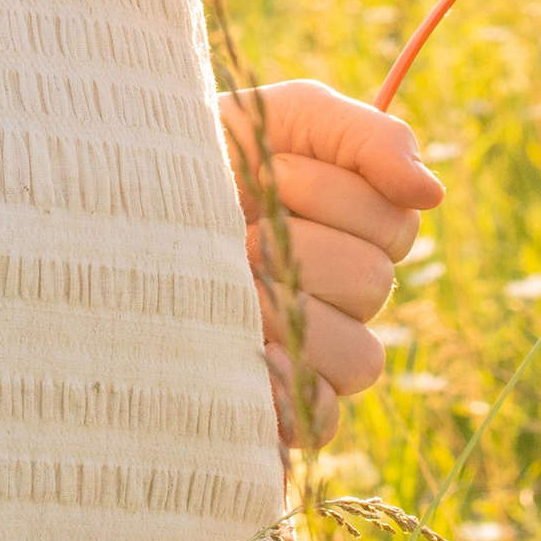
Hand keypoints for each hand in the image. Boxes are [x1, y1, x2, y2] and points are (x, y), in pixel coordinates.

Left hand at [219, 78, 444, 453]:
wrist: (109, 195)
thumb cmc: (201, 149)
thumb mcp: (284, 117)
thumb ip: (366, 139)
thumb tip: (430, 194)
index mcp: (357, 230)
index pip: (395, 227)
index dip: (333, 194)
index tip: (271, 169)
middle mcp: (343, 297)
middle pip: (374, 286)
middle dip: (299, 243)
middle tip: (238, 226)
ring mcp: (312, 355)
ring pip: (359, 358)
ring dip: (291, 308)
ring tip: (228, 281)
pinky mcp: (275, 407)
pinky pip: (320, 423)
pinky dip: (295, 394)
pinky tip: (254, 355)